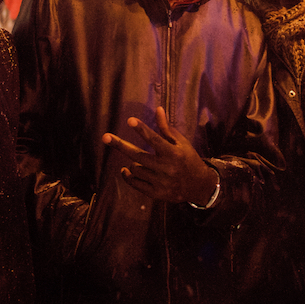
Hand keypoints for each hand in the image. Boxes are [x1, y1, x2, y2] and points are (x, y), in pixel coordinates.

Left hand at [102, 107, 218, 204]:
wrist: (199, 186)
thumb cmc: (188, 159)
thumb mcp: (181, 143)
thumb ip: (166, 128)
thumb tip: (158, 109)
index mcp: (173, 153)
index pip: (154, 139)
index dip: (141, 129)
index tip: (130, 120)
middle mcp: (166, 168)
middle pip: (137, 155)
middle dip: (120, 145)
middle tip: (105, 137)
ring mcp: (160, 182)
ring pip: (135, 168)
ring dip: (132, 162)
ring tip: (137, 160)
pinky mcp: (156, 193)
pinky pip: (135, 184)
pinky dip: (128, 176)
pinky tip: (125, 169)